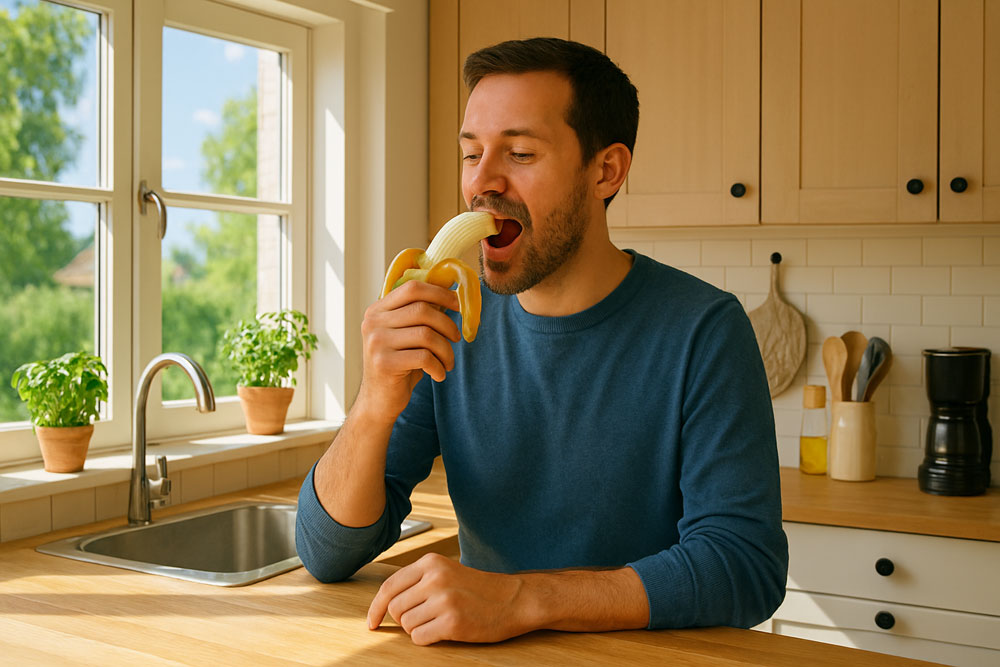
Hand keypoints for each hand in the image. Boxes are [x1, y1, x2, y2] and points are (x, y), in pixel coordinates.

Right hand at [359, 281, 461, 418]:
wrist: (378, 401)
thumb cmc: (399, 365)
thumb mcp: (406, 336)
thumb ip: (420, 315)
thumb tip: (452, 296)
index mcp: (377, 310)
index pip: (412, 288)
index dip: (440, 292)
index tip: (458, 304)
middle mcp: (373, 322)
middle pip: (423, 310)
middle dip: (448, 325)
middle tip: (456, 338)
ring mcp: (376, 342)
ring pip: (426, 334)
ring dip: (446, 350)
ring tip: (448, 362)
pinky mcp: (384, 363)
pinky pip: (424, 357)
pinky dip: (439, 366)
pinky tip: (439, 374)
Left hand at [367, 553, 531, 644]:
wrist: (514, 599)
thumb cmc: (478, 589)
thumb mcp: (446, 572)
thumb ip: (417, 582)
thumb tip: (384, 604)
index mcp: (430, 563)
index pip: (389, 587)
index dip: (376, 609)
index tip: (372, 623)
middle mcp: (435, 579)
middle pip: (395, 609)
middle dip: (404, 620)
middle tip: (424, 618)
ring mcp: (444, 600)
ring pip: (406, 625)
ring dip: (418, 629)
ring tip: (439, 621)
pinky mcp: (453, 622)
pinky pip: (420, 638)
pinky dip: (427, 639)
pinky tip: (444, 630)